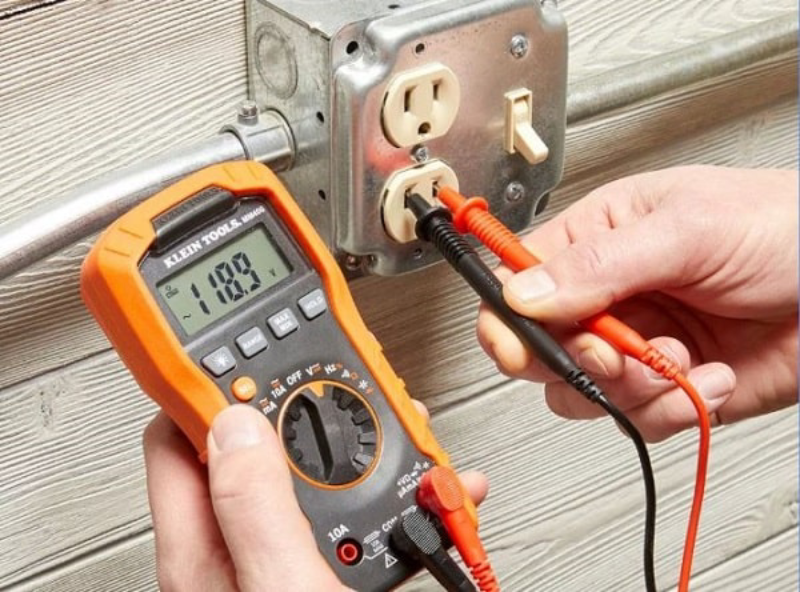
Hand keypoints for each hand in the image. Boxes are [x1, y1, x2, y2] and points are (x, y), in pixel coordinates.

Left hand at [143, 404, 487, 591]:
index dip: (205, 383)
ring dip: (363, 438)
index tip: (243, 347)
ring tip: (403, 423)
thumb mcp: (284, 590)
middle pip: (259, 441)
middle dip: (305, 403)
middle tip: (342, 379)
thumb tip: (233, 424)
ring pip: (316, 467)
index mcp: (205, 551)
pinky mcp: (329, 564)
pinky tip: (430, 477)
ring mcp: (287, 555)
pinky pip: (356, 503)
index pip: (178, 437)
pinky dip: (394, 481)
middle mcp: (239, 548)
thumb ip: (254, 506)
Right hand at [478, 166, 797, 440]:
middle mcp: (608, 295)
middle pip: (538, 345)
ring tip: (675, 363)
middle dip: (576, 359)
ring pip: (581, 391)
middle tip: (614, 353)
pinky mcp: (666, 388)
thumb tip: (523, 292)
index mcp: (598, 239)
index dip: (506, 316)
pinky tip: (707, 377)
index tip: (516, 344)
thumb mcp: (689, 230)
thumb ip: (599, 264)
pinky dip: (674, 409)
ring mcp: (636, 344)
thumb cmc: (788, 228)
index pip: (518, 279)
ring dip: (630, 389)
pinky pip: (634, 418)